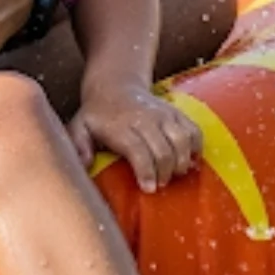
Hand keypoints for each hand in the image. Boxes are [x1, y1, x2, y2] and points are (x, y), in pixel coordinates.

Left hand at [68, 78, 200, 191]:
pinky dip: (196, 148)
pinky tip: (190, 161)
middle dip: (165, 172)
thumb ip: (78, 145)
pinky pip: (193, 130)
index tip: (149, 188)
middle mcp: (144, 118)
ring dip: (182, 162)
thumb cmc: (98, 115)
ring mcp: (162, 113)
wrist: (115, 85)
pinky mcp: (176, 112)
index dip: (146, 172)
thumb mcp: (80, 127)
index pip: (138, 150)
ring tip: (175, 174)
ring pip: (182, 139)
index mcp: (120, 126)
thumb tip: (84, 164)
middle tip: (161, 184)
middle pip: (163, 149)